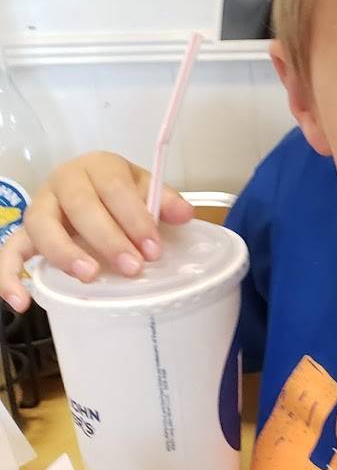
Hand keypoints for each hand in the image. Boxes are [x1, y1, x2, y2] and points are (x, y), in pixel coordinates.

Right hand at [0, 152, 193, 312]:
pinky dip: (8, 276)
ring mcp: (39, 208)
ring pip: (41, 227)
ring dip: (64, 253)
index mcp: (98, 167)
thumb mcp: (144, 189)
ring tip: (89, 276)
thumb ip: (163, 201)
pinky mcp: (23, 233)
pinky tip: (22, 303)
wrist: (87, 186)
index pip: (114, 188)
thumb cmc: (119, 192)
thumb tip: (185, 214)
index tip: (153, 249)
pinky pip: (9, 252)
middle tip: (131, 267)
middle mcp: (63, 182)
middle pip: (80, 206)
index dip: (135, 218)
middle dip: (107, 238)